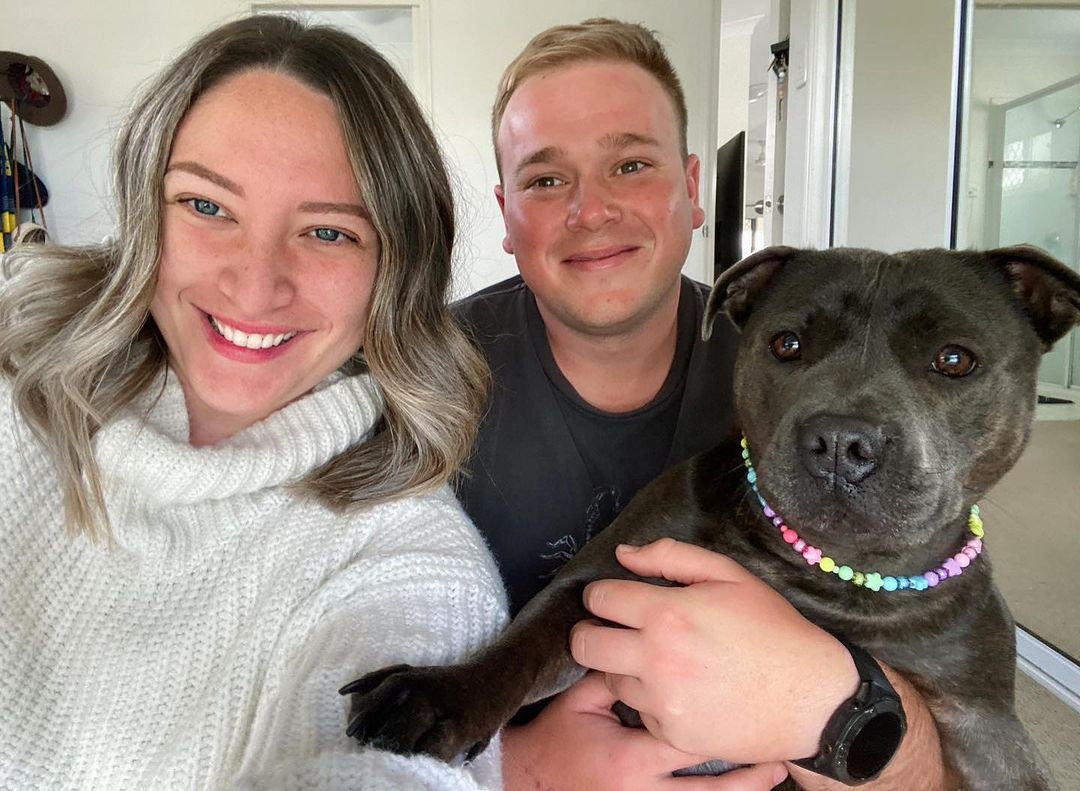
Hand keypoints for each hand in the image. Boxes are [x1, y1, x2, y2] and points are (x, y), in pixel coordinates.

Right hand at [502, 672, 787, 790]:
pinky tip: (755, 780)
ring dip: (747, 783)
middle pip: (709, 768)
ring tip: (778, 765)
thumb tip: (650, 639)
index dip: (711, 700)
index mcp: (630, 754)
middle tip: (778, 728)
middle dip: (742, 747)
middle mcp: (648, 789)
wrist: (532, 785)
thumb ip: (615, 671)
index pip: (683, 724)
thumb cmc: (555, 738)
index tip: (740, 677)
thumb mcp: (577, 701)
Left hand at [569, 538, 857, 763]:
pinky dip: (650, 700)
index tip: (614, 599)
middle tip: (614, 630)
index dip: (602, 594)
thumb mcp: (729, 576)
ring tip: (654, 660)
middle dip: (592, 631)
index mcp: (668, 613)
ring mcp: (663, 702)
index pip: (599, 598)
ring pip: (608, 679)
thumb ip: (671, 557)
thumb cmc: (773, 630)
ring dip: (622, 666)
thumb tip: (624, 554)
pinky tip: (679, 690)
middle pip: (584, 644)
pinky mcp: (672, 735)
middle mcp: (657, 659)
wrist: (814, 699)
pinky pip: (638, 713)